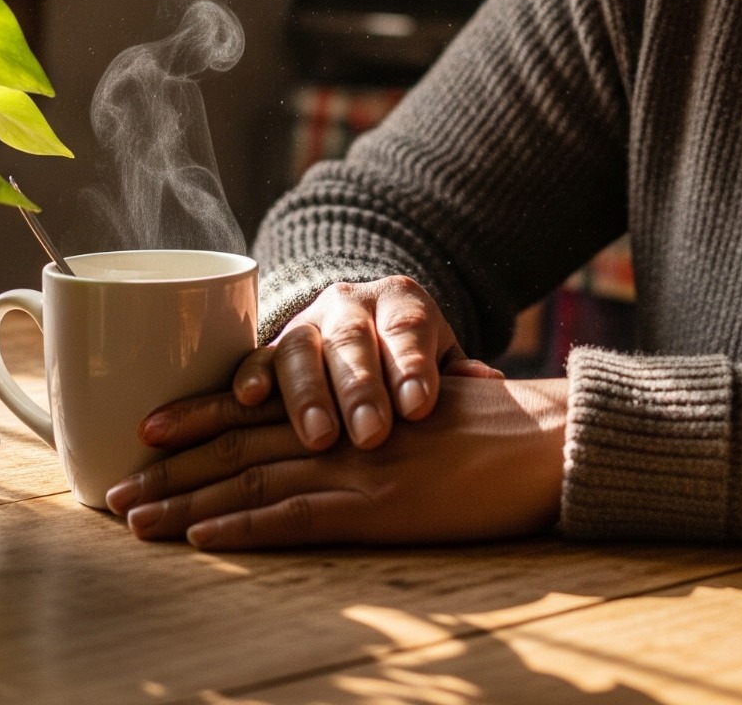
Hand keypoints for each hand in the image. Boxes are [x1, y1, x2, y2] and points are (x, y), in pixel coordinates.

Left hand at [106, 376, 567, 549]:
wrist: (544, 438)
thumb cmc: (493, 425)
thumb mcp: (424, 404)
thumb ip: (378, 414)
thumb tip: (348, 431)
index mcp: (350, 398)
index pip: (259, 404)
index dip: (198, 415)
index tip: (145, 429)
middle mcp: (343, 424)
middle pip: (240, 442)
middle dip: (170, 466)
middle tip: (110, 488)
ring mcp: (357, 463)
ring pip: (251, 480)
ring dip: (184, 503)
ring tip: (131, 519)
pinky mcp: (378, 504)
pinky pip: (294, 517)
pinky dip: (241, 529)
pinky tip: (199, 540)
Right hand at [153, 276, 502, 454]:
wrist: (366, 321)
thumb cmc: (412, 358)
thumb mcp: (441, 356)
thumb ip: (461, 372)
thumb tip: (492, 383)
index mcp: (402, 303)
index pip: (408, 329)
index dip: (411, 366)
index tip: (419, 406)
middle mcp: (351, 306)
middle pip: (353, 342)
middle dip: (361, 389)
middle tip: (372, 435)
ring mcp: (307, 324)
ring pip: (301, 349)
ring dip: (307, 394)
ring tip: (318, 437)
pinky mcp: (270, 348)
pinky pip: (255, 357)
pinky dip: (250, 377)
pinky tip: (248, 400)